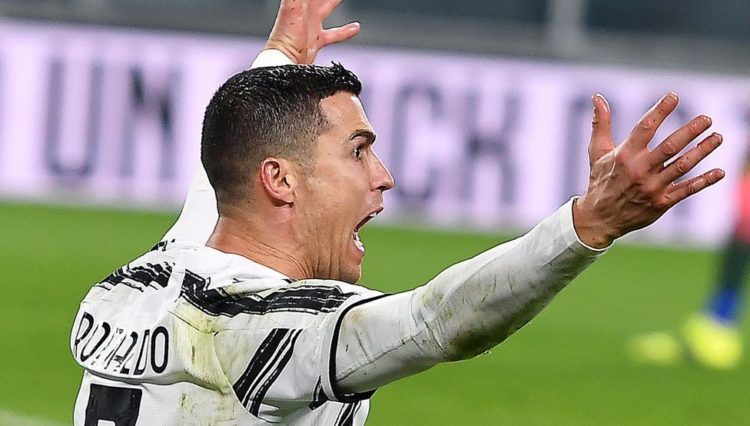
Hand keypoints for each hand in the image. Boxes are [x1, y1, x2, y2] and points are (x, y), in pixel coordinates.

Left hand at [265, 0, 359, 63]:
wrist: (284, 59)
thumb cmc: (286, 34)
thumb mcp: (292, 5)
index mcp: (300, 0)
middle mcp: (306, 10)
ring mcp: (312, 24)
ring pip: (327, 7)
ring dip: (336, 1)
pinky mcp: (316, 39)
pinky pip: (334, 33)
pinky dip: (345, 31)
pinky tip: (356, 27)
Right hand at [573, 93, 724, 247]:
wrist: (600, 218)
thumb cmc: (600, 181)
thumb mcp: (597, 152)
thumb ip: (601, 123)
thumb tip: (597, 96)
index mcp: (624, 155)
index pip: (645, 128)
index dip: (660, 111)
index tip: (674, 96)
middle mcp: (640, 170)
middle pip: (669, 147)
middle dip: (690, 131)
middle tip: (707, 119)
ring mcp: (652, 187)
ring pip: (682, 166)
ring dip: (702, 151)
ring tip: (718, 137)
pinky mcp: (661, 203)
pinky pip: (686, 190)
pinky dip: (704, 181)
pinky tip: (719, 172)